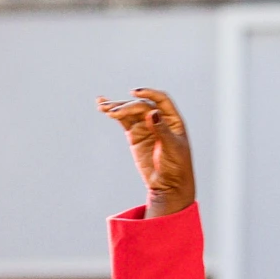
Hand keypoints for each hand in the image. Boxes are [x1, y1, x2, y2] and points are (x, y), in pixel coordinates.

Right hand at [98, 86, 195, 215]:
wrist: (168, 185)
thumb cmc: (177, 167)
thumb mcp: (172, 149)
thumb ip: (162, 130)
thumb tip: (151, 112)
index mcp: (173, 120)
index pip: (161, 100)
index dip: (149, 93)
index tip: (134, 93)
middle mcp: (159, 119)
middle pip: (141, 105)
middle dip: (127, 107)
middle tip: (113, 113)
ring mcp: (146, 126)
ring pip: (130, 111)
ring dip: (117, 108)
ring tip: (102, 107)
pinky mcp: (135, 134)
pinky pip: (124, 120)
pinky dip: (114, 114)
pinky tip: (103, 106)